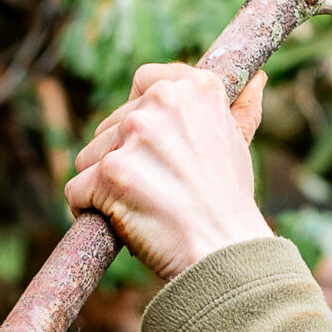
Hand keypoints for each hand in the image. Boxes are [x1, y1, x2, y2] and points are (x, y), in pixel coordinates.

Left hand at [63, 62, 270, 281]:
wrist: (224, 251)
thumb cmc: (229, 203)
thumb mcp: (238, 144)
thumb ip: (239, 109)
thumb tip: (255, 81)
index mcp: (195, 89)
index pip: (144, 80)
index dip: (139, 111)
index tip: (148, 142)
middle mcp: (163, 103)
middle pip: (111, 125)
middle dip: (122, 158)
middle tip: (155, 189)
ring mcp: (134, 136)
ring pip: (89, 156)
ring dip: (103, 184)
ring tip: (139, 207)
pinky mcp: (110, 172)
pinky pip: (76, 189)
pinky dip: (87, 209)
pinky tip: (115, 223)